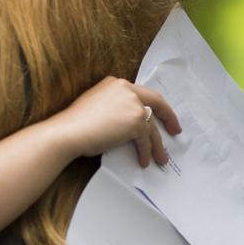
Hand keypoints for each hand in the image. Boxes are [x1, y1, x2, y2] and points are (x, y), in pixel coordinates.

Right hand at [48, 76, 181, 167]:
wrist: (68, 131)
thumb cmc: (75, 122)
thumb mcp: (95, 104)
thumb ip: (113, 105)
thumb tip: (125, 122)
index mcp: (116, 83)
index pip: (141, 93)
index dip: (151, 105)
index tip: (158, 114)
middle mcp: (127, 89)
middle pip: (156, 102)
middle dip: (169, 117)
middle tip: (175, 130)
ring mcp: (133, 105)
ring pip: (152, 127)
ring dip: (158, 145)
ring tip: (162, 158)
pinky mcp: (136, 122)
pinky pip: (146, 140)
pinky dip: (146, 152)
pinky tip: (144, 161)